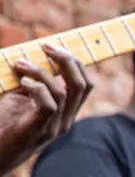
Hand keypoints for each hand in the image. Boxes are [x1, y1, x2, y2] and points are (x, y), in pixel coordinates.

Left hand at [0, 45, 91, 176]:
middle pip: (83, 85)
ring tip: (20, 64)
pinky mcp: (39, 131)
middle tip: (46, 46)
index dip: (75, 62)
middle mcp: (65, 120)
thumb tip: (26, 56)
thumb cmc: (1, 125)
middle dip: (67, 61)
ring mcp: (54, 127)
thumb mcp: (17, 98)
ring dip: (42, 71)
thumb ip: (28, 82)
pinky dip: (36, 87)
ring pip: (64, 92)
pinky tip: (21, 82)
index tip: (53, 46)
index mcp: (64, 112)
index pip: (85, 85)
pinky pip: (49, 104)